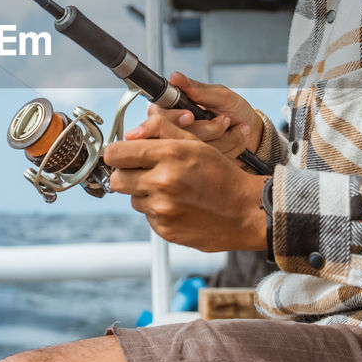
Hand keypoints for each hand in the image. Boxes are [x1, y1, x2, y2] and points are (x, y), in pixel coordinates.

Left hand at [104, 113, 268, 251]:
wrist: (245, 211)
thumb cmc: (222, 175)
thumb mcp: (195, 144)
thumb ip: (161, 132)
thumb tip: (131, 132)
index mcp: (169, 155)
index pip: (116, 154)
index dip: (117, 153)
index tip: (123, 155)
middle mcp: (162, 182)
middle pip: (116, 179)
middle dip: (126, 174)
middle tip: (144, 172)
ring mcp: (162, 209)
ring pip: (132, 198)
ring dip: (144, 193)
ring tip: (170, 189)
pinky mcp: (164, 229)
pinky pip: (147, 216)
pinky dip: (157, 210)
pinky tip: (177, 204)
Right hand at [128, 72, 262, 160]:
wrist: (253, 133)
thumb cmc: (235, 110)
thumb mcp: (220, 95)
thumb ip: (197, 89)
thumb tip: (175, 77)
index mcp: (173, 108)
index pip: (158, 114)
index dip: (173, 118)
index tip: (190, 117)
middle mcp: (174, 129)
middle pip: (172, 135)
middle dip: (204, 129)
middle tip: (225, 121)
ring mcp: (184, 148)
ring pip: (190, 150)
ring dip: (219, 138)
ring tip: (232, 127)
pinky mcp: (196, 163)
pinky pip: (203, 162)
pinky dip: (225, 150)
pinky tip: (233, 140)